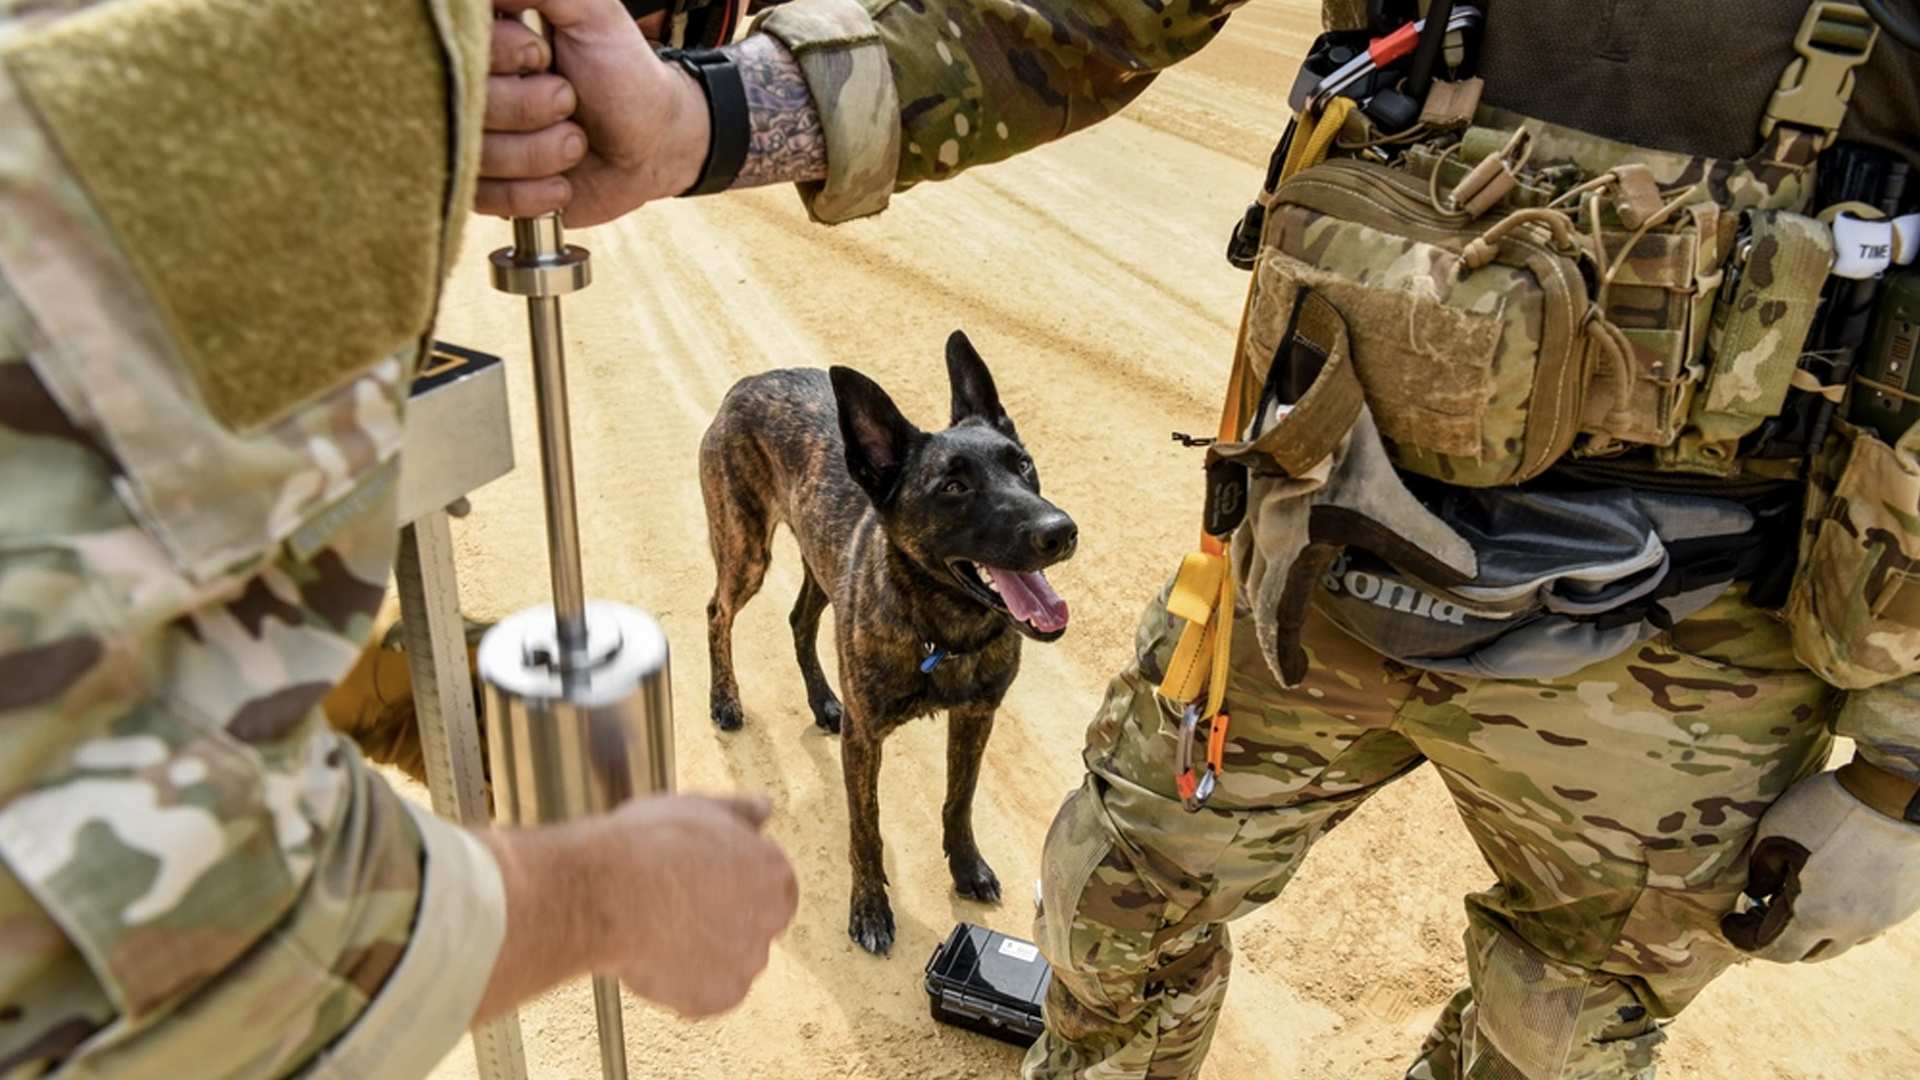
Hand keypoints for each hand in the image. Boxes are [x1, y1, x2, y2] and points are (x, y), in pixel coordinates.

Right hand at [478, 0, 710, 223]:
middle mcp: (473, 88)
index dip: (505, 59)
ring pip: (477, 155)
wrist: (654, 141)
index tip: (543, 56)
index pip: (457, 50)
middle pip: (465, 105)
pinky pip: (484, 199)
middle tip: (570, 102)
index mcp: (487, 41)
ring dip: (540, 153)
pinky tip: (562, 182)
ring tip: (576, 141)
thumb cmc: (623, 69)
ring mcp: (478, 139)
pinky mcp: (488, 188)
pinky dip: (533, 193)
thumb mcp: (592, 12)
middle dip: (531, 109)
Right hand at [592, 793, 798, 1015]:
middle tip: (679, 908)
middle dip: (725, 922)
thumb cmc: (649, 844)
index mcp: (774, 871)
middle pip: (754, 927)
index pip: (776, 888)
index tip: (708, 887)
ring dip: (704, 954)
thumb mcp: (698, 808)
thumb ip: (739, 812)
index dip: (741, 887)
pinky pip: (705, 994)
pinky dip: (684, 984)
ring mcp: (747, 962)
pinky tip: (656, 957)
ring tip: (660, 930)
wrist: (610, 891)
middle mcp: (772, 918)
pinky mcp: (719, 997)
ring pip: (729, 963)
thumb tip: (764, 806)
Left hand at [1721, 768, 1919, 962]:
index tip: (1730, 923)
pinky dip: (1844, 917)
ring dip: (1814, 929)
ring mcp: (1882, 919)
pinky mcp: (1903, 905)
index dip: (1745, 939)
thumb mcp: (1775, 835)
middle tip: (1758, 912)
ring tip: (1796, 900)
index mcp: (1816, 915)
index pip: (1774, 949)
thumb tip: (1757, 894)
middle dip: (1778, 938)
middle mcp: (1852, 928)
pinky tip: (1834, 892)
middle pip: (1808, 952)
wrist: (1895, 794)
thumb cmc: (1828, 810)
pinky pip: (1868, 924)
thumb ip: (1762, 872)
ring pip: (1841, 940)